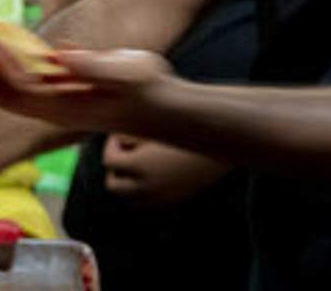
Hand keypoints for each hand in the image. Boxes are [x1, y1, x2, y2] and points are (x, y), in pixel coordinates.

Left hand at [0, 40, 175, 136]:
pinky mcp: (57, 98)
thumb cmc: (144, 89)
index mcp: (64, 106)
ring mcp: (53, 106)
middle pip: (4, 97)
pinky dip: (2, 72)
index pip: (20, 90)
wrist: (156, 110)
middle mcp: (53, 110)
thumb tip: (60, 57)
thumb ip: (94, 66)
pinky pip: (20, 88)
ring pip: (8, 94)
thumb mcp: (125, 71)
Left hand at [101, 135, 230, 206]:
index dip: (113, 145)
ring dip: (128, 184)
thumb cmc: (187, 126)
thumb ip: (130, 133)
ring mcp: (161, 198)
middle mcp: (147, 187)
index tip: (124, 136)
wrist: (222, 141)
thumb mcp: (154, 125)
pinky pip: (149, 204)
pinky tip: (157, 174)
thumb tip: (114, 137)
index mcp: (139, 165)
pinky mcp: (175, 202)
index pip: (109, 161)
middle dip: (117, 169)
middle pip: (113, 186)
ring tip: (141, 165)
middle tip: (127, 154)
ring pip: (129, 199)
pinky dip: (145, 193)